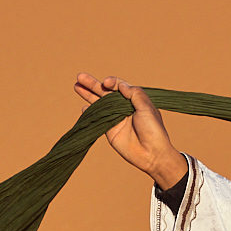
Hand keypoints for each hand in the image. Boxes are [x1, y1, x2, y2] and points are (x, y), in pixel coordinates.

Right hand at [73, 73, 188, 188]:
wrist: (152, 154)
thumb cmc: (153, 130)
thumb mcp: (147, 108)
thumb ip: (134, 94)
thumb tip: (120, 85)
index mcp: (134, 99)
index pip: (118, 86)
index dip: (111, 82)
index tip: (106, 83)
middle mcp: (123, 107)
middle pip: (105, 92)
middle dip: (93, 84)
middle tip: (79, 76)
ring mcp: (115, 118)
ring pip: (99, 103)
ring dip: (88, 95)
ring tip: (76, 85)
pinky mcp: (109, 131)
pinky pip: (98, 119)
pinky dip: (90, 113)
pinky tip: (84, 107)